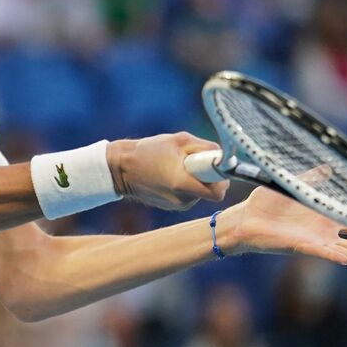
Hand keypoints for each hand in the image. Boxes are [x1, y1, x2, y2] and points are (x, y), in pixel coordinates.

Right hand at [108, 133, 229, 210]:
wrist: (122, 169)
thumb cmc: (150, 150)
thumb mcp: (180, 140)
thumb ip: (206, 147)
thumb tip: (224, 156)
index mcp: (183, 183)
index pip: (218, 192)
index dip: (221, 178)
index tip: (213, 165)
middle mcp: (182, 199)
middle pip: (212, 191)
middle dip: (209, 176)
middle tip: (194, 162)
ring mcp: (178, 205)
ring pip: (202, 192)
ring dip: (197, 179)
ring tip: (178, 167)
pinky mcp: (173, 206)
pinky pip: (191, 195)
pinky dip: (188, 184)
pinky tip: (171, 174)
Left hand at [220, 183, 346, 269]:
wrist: (244, 218)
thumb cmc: (265, 205)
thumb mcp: (294, 187)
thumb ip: (312, 179)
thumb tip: (330, 167)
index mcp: (324, 220)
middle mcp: (322, 234)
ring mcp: (313, 242)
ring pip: (345, 253)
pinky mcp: (299, 246)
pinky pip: (320, 251)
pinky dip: (334, 254)